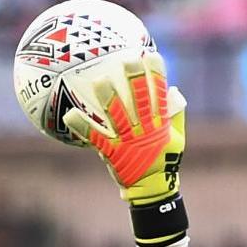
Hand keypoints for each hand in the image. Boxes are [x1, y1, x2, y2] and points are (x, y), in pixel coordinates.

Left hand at [61, 50, 184, 199]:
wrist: (152, 190)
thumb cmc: (164, 162)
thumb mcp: (177, 139)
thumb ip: (176, 115)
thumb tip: (175, 91)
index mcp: (160, 126)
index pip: (160, 96)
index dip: (157, 76)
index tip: (151, 55)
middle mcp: (145, 131)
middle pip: (140, 102)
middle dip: (135, 81)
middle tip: (127, 60)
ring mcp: (129, 142)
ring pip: (118, 117)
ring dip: (109, 99)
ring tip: (100, 81)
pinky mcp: (113, 153)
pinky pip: (95, 138)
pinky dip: (82, 126)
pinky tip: (69, 114)